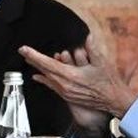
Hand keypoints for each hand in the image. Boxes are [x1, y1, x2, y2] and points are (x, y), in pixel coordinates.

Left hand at [19, 37, 133, 137]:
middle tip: (23, 52)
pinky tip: (38, 77)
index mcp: (71, 75)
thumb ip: (92, 49)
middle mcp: (65, 85)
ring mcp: (66, 92)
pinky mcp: (68, 97)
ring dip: (38, 68)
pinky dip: (44, 80)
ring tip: (30, 61)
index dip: (34, 55)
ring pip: (47, 78)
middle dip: (33, 60)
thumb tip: (88, 36)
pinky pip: (52, 86)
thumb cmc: (109, 83)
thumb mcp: (102, 63)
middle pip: (44, 70)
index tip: (24, 49)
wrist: (113, 100)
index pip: (48, 63)